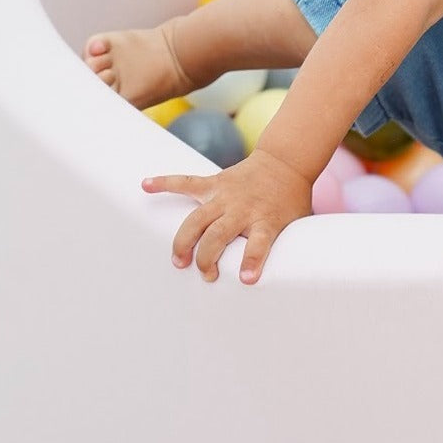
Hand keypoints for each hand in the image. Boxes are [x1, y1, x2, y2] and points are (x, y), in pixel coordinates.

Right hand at [144, 148, 312, 283]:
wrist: (286, 162)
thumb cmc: (290, 199)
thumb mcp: (296, 223)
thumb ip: (288, 247)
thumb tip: (289, 277)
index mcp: (265, 219)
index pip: (259, 242)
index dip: (252, 260)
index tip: (246, 279)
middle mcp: (243, 208)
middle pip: (218, 234)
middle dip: (207, 257)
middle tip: (205, 275)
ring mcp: (226, 195)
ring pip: (197, 219)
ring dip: (184, 240)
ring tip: (178, 260)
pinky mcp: (214, 183)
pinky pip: (186, 182)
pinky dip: (165, 183)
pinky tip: (146, 186)